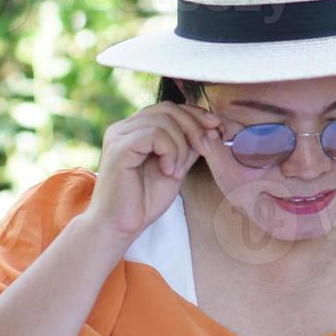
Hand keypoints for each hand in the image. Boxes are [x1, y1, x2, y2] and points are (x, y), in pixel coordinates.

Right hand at [80, 101, 223, 241]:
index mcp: (135, 130)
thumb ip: (188, 148)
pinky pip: (154, 134)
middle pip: (168, 109)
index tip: (216, 128)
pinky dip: (170, 150)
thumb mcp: (175, 169)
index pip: (169, 108)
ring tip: (177, 171)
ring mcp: (119, 136)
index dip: (195, 114)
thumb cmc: (142, 202)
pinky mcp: (119, 148)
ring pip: (163, 120)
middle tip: (206, 149)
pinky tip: (168, 171)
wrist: (119, 227)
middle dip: (194, 126)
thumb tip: (211, 128)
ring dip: (181, 145)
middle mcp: (124, 128)